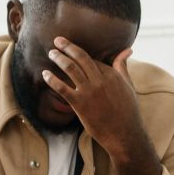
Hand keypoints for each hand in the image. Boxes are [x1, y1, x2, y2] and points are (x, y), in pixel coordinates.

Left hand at [41, 36, 143, 160]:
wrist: (124, 134)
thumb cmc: (128, 111)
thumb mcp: (128, 85)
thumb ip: (123, 67)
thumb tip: (128, 50)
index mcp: (111, 74)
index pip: (92, 59)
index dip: (80, 55)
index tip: (71, 50)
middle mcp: (100, 80)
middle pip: (80, 57)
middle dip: (67, 46)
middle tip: (57, 40)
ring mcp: (89, 92)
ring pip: (70, 68)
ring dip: (59, 58)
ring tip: (51, 53)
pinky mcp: (79, 104)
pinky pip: (62, 88)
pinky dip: (52, 79)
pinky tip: (45, 74)